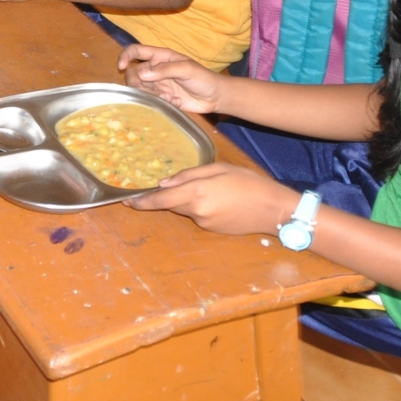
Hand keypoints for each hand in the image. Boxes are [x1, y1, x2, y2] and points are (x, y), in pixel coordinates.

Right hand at [119, 43, 224, 113]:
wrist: (214, 97)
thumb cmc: (202, 77)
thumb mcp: (186, 69)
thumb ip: (164, 70)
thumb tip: (141, 73)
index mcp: (160, 57)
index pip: (136, 51)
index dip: (125, 56)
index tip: (120, 66)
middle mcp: (155, 70)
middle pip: (133, 74)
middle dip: (141, 84)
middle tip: (158, 92)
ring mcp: (157, 85)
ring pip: (140, 89)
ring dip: (152, 95)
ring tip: (169, 98)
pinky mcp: (161, 98)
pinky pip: (150, 100)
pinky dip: (161, 102)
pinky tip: (175, 102)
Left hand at [123, 162, 301, 234]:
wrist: (272, 209)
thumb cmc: (248, 182)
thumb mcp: (218, 168)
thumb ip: (189, 175)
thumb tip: (164, 182)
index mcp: (196, 193)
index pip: (161, 199)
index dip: (143, 201)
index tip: (127, 201)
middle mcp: (196, 211)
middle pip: (172, 204)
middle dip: (170, 196)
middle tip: (175, 184)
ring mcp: (204, 224)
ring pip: (187, 209)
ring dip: (189, 200)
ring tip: (212, 189)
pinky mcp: (212, 231)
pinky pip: (199, 216)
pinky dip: (201, 207)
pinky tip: (220, 200)